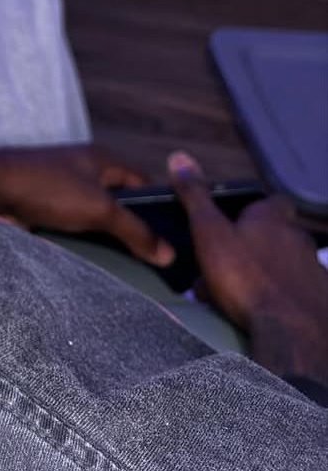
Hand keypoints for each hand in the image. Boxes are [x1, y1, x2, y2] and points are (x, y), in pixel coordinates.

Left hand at [0, 143, 174, 266]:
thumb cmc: (46, 187)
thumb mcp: (98, 208)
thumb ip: (135, 230)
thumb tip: (168, 254)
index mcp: (102, 159)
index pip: (144, 182)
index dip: (162, 207)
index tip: (181, 239)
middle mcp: (86, 172)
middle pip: (123, 203)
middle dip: (138, 229)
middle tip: (162, 263)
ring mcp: (67, 191)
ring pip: (100, 220)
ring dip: (113, 240)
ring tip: (138, 272)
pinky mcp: (50, 211)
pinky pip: (79, 230)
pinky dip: (90, 245)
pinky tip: (102, 268)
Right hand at [169, 151, 327, 385]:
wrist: (293, 334)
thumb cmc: (247, 278)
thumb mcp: (209, 232)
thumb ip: (195, 196)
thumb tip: (179, 158)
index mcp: (272, 219)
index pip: (271, 201)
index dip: (255, 209)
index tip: (236, 221)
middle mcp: (299, 240)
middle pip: (276, 236)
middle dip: (255, 248)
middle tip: (227, 267)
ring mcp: (315, 272)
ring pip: (285, 268)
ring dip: (266, 275)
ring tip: (239, 297)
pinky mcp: (322, 302)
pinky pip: (296, 295)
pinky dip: (281, 300)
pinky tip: (263, 315)